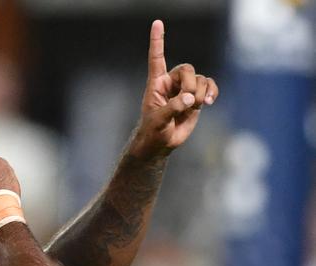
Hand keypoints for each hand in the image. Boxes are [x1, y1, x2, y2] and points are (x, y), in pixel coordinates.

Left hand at [129, 20, 218, 159]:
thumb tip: (190, 98)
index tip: (157, 22)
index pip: (157, 58)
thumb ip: (172, 108)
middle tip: (189, 101)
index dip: (158, 41)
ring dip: (201, 92)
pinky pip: (209, 86)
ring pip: (200, 79)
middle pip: (187, 69)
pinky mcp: (196, 98)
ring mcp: (185, 90)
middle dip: (190, 84)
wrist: (161, 143)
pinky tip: (209, 102)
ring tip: (198, 106)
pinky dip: (212, 91)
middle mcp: (171, 83)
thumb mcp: (158, 121)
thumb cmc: (153, 131)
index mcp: (156, 83)